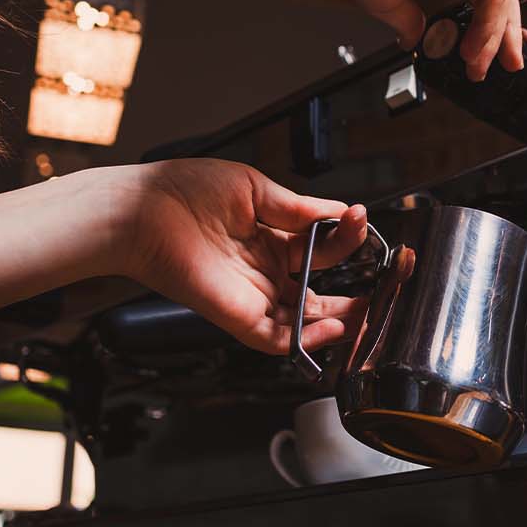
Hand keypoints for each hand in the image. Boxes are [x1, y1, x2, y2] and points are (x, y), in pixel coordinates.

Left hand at [126, 159, 368, 354]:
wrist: (142, 211)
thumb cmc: (182, 190)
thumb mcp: (253, 188)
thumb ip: (298, 208)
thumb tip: (339, 211)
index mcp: (266, 238)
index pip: (318, 247)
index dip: (343, 238)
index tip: (360, 219)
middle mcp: (261, 271)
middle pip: (315, 292)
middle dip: (351, 292)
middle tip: (384, 284)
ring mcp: (251, 296)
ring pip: (303, 320)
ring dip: (339, 318)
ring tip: (371, 307)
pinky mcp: (237, 316)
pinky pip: (279, 338)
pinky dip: (309, 338)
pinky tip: (336, 324)